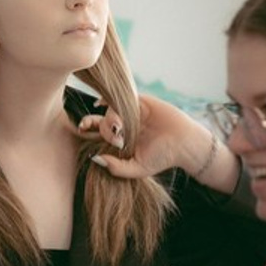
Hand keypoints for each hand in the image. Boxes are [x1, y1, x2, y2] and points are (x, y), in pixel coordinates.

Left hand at [81, 95, 232, 189]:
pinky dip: (114, 100)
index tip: (81, 127)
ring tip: (120, 129)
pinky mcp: (142, 102)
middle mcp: (123, 124)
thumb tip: (94, 159)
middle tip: (109, 134)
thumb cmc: (162, 158)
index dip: (86, 126)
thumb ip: (117, 168)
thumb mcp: (137, 168)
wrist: (184, 145)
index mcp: (120, 138)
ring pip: (110, 109)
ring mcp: (131, 112)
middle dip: (96, 123)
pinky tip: (111, 105)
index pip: (97, 131)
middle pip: (100, 119)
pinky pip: (123, 97)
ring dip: (110, 117)